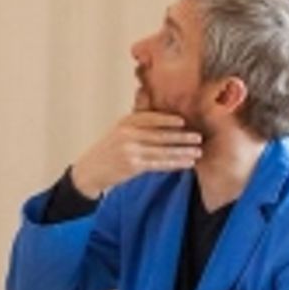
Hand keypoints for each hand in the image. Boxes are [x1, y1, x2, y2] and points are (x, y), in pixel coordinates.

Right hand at [70, 110, 201, 198]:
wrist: (90, 171)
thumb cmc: (108, 151)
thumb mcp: (118, 131)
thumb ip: (137, 124)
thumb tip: (164, 119)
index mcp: (125, 122)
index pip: (151, 118)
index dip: (168, 119)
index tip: (184, 121)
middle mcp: (128, 134)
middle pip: (160, 134)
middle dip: (182, 136)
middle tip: (198, 136)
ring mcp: (130, 150)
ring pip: (162, 150)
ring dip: (182, 151)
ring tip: (197, 152)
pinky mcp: (133, 166)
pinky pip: (159, 164)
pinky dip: (175, 163)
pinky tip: (186, 164)